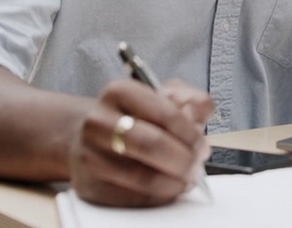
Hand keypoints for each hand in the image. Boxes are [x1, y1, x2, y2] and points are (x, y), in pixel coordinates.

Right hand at [69, 79, 213, 206]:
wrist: (90, 136)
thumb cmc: (133, 117)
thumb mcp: (164, 96)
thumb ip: (190, 99)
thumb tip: (199, 112)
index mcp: (119, 92)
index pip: (165, 114)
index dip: (191, 135)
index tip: (201, 146)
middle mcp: (98, 122)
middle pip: (151, 145)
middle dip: (184, 160)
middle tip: (196, 166)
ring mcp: (90, 156)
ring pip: (143, 178)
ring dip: (175, 183)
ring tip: (185, 179)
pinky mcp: (91, 187)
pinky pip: (133, 199)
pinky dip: (158, 197)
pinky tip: (166, 188)